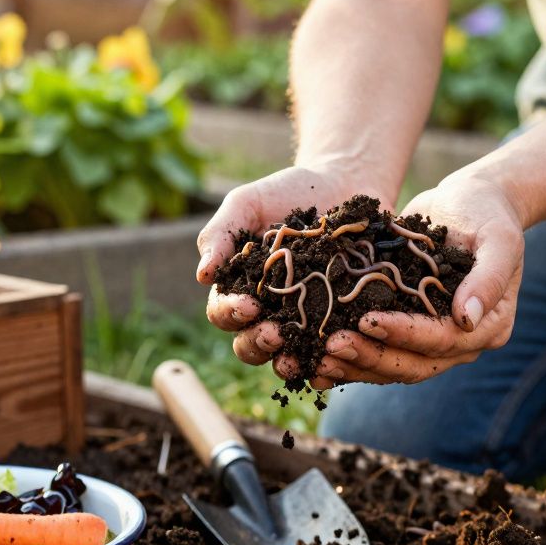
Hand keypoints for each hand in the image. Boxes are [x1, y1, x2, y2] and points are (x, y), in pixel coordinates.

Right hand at [197, 163, 390, 377]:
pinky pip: (328, 352)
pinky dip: (327, 361)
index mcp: (239, 287)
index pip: (223, 312)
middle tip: (274, 333)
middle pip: (248, 344)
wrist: (343, 183)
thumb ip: (221, 235)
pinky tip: (333, 357)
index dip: (231, 313)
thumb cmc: (287, 192)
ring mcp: (302, 321)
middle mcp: (266, 311)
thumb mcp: (248, 203)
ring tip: (297, 355)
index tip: (249, 305)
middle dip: (257, 343)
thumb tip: (201, 276)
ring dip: (286, 361)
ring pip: (285, 356)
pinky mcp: (336, 322)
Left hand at [313, 173, 523, 387]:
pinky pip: (375, 350)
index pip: (442, 339)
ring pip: (389, 366)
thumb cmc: (486, 214)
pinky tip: (311, 359)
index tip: (368, 320)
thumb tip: (468, 319)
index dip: (404, 333)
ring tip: (315, 358)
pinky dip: (346, 358)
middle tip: (331, 345)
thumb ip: (488, 277)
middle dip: (370, 356)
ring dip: (353, 364)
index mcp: (489, 326)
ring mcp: (430, 340)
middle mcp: (460, 343)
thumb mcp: (498, 238)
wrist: (468, 203)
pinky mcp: (403, 329)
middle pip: (412, 364)